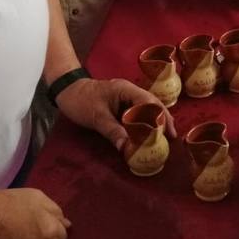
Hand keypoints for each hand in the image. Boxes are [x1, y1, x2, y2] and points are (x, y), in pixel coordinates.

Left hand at [56, 77, 176, 153]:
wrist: (66, 91)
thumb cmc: (81, 101)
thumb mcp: (97, 117)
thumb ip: (112, 131)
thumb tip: (127, 147)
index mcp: (126, 90)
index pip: (150, 101)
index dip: (161, 116)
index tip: (169, 132)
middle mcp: (129, 92)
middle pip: (152, 104)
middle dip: (163, 119)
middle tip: (172, 137)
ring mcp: (125, 97)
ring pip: (145, 108)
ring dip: (154, 121)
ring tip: (163, 137)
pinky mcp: (120, 104)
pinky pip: (136, 113)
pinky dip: (143, 122)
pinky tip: (145, 133)